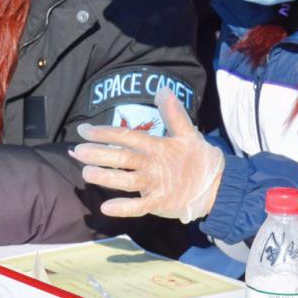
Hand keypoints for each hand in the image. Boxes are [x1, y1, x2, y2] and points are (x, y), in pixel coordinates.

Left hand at [68, 86, 223, 223]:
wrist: (220, 186)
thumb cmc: (198, 158)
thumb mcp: (188, 133)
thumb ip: (173, 113)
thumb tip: (163, 89)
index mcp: (157, 146)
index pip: (126, 136)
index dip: (104, 132)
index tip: (83, 131)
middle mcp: (153, 164)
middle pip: (122, 157)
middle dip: (99, 153)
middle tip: (78, 151)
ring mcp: (156, 185)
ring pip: (127, 181)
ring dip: (106, 177)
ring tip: (86, 173)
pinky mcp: (160, 203)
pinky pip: (139, 207)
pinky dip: (123, 208)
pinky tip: (105, 208)